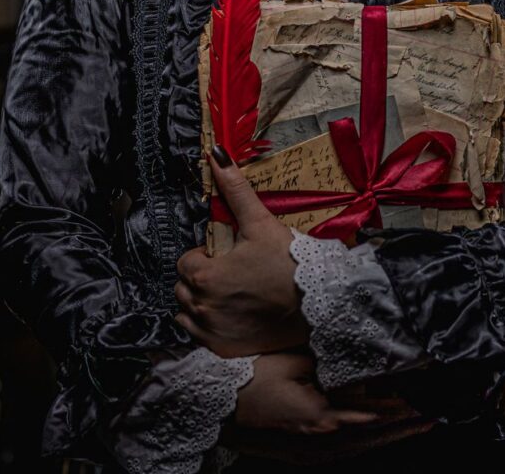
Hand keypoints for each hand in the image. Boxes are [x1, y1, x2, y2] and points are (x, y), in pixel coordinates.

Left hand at [174, 145, 309, 356]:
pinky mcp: (224, 350)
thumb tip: (216, 154)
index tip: (228, 256)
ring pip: (187, 314)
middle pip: (184, 288)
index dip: (206, 256)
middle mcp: (201, 308)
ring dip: (200, 304)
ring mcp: (211, 333)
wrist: (319, 303)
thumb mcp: (260, 223)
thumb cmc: (289, 263)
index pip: (186, 262)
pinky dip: (210, 327)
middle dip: (201, 279)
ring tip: (230, 295)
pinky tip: (234, 316)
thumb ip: (235, 190)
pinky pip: (201, 337)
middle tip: (232, 274)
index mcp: (204, 277)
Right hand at [221, 350, 436, 463]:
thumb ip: (329, 366)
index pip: (372, 412)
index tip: (423, 396)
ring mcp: (310, 447)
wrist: (215, 405)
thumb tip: (363, 367)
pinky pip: (343, 449)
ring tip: (416, 426)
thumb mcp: (292, 362)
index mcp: (321, 416)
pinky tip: (377, 436)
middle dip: (405, 425)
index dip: (400, 404)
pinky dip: (364, 443)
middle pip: (373, 434)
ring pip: (361, 446)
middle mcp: (320, 437)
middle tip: (433, 416)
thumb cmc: (250, 376)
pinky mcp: (302, 449)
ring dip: (389, 436)